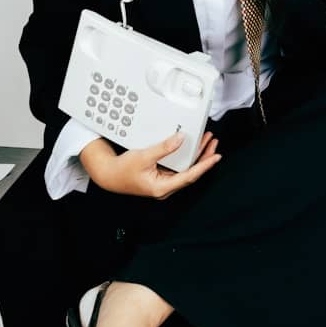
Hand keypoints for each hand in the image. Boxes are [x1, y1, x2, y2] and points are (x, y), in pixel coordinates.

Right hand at [80, 130, 220, 197]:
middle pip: (191, 172)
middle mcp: (166, 187)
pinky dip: (186, 156)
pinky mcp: (161, 176)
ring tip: (206, 142)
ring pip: (186, 169)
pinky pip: (178, 167)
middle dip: (204, 157)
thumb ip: (164, 148)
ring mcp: (164, 182)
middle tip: (213, 143)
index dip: (205, 165)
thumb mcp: (144, 156)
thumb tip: (180, 139)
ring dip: (197, 155)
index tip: (216, 156)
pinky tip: (191, 147)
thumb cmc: (123, 170)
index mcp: (162, 187)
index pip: (190, 176)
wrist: (109, 175)